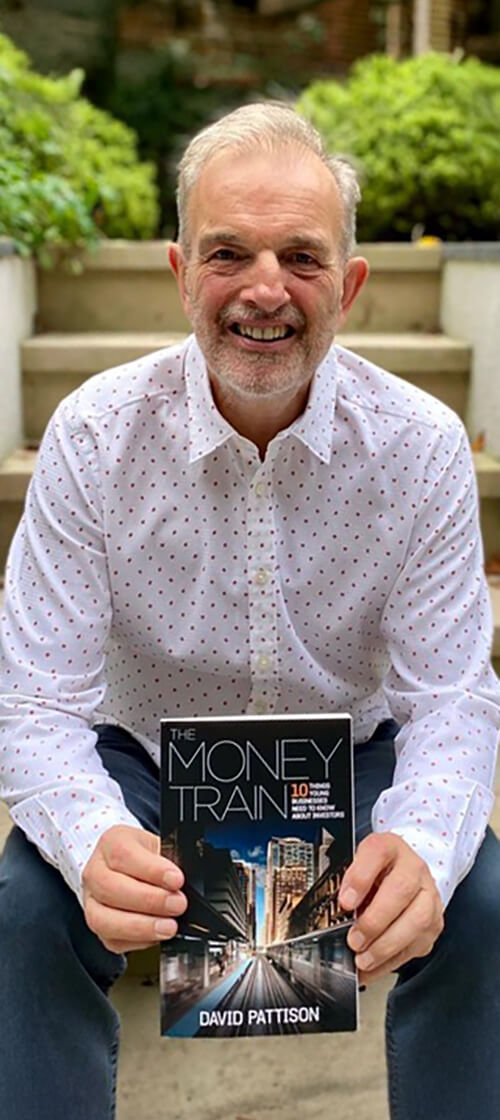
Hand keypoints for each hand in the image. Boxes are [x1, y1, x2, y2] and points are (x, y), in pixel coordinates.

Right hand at [82, 825, 187, 952]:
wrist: (134, 867)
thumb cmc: (147, 856)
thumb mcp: (161, 846)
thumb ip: (171, 860)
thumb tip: (184, 881)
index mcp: (112, 842)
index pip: (123, 855)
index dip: (151, 870)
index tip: (176, 880)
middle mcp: (95, 871)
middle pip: (110, 888)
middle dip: (149, 900)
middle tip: (177, 905)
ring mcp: (92, 901)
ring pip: (103, 919)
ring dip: (140, 926)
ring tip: (168, 927)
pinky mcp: (98, 926)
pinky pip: (112, 940)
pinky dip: (137, 941)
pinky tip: (155, 935)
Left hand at [338, 832, 443, 985]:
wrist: (403, 875)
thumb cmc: (376, 872)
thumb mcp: (357, 867)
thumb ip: (346, 882)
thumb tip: (334, 912)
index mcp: (390, 847)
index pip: (378, 852)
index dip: (360, 878)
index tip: (345, 902)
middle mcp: (414, 868)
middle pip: (401, 890)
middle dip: (375, 921)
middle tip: (354, 940)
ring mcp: (428, 895)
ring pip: (418, 920)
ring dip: (386, 945)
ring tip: (363, 958)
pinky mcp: (434, 922)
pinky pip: (418, 944)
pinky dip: (392, 960)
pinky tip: (373, 966)